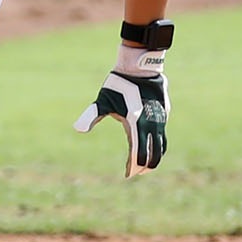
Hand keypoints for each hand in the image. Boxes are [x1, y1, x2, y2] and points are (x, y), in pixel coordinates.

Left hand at [73, 49, 167, 177]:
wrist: (140, 66)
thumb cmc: (118, 84)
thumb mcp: (103, 100)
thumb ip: (92, 115)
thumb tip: (77, 129)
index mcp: (135, 125)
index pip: (137, 154)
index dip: (133, 167)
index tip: (127, 174)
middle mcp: (150, 125)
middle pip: (154, 155)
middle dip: (145, 167)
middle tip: (137, 172)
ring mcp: (160, 120)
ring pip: (162, 146)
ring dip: (154, 157)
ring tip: (146, 165)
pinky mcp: (164, 114)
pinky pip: (163, 134)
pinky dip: (158, 144)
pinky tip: (151, 146)